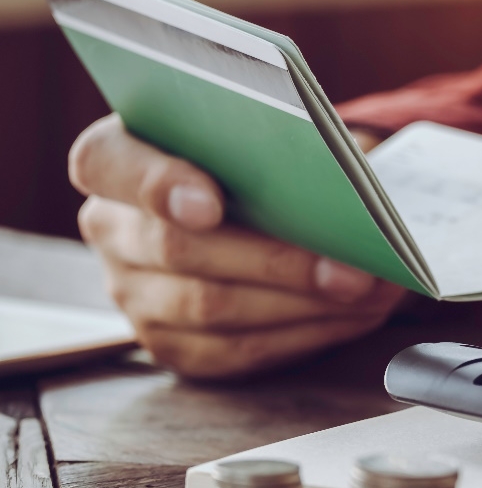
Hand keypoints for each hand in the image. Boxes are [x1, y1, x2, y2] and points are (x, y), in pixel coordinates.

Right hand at [69, 114, 406, 377]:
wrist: (262, 207)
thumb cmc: (261, 161)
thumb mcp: (265, 136)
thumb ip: (280, 148)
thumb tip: (347, 187)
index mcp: (114, 158)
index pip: (106, 164)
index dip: (156, 183)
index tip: (210, 204)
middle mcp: (112, 228)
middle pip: (176, 248)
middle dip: (276, 261)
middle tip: (350, 268)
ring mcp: (135, 293)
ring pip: (210, 307)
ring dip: (302, 303)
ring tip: (368, 292)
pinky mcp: (173, 345)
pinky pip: (236, 351)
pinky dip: (303, 334)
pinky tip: (352, 316)